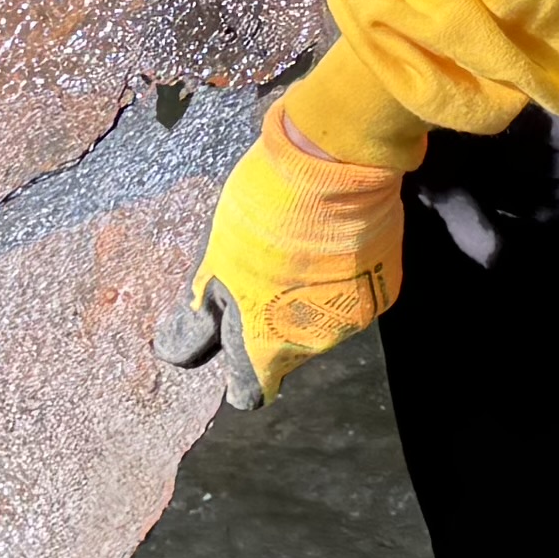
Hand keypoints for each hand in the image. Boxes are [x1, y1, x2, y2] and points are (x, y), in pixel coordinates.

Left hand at [155, 101, 407, 407]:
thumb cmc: (263, 217)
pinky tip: (329, 241)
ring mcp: (355, 317)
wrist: (337, 165)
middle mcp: (315, 345)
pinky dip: (340, 279)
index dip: (238, 375)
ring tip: (297, 248)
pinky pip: (353, 295)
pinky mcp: (385, 286)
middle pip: (286, 353)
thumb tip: (174, 354)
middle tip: (261, 273)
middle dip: (271, 323)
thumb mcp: (215, 263)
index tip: (232, 349)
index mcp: (267, 345)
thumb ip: (197, 318)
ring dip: (306, 299)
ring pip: (320, 322)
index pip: (251, 391)